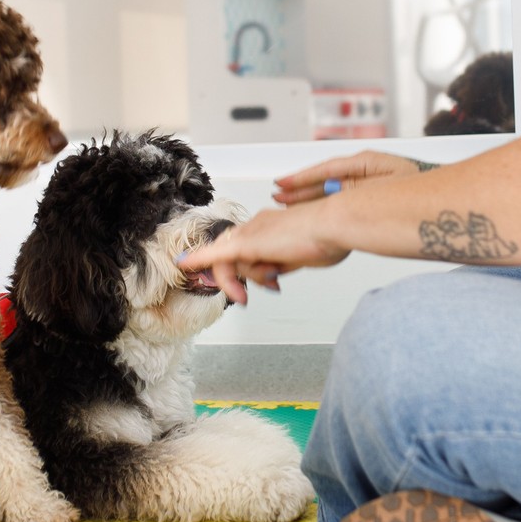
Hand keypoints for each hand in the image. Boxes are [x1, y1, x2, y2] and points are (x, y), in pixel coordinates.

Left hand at [176, 204, 350, 305]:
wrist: (335, 224)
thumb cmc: (331, 237)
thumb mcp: (304, 254)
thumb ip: (284, 262)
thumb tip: (273, 274)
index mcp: (272, 224)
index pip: (247, 246)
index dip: (245, 266)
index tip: (251, 281)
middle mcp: (258, 224)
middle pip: (237, 255)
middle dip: (243, 278)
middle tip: (244, 297)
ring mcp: (252, 232)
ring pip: (236, 262)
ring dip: (251, 278)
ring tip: (272, 279)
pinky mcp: (248, 244)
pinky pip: (217, 253)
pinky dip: (200, 259)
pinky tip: (185, 264)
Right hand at [272, 150, 431, 204]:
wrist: (444, 203)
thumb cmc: (422, 191)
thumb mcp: (384, 187)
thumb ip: (354, 187)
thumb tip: (330, 189)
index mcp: (368, 162)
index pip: (328, 168)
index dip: (303, 177)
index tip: (282, 184)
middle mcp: (366, 170)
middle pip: (326, 178)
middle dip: (301, 187)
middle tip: (278, 194)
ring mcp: (368, 181)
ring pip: (331, 188)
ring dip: (309, 194)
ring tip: (287, 201)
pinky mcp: (372, 193)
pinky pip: (341, 196)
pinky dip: (324, 201)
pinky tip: (312, 209)